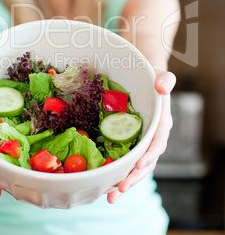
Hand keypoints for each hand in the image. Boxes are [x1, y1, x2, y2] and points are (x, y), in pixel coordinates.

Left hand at [107, 70, 175, 203]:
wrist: (146, 80)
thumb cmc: (153, 78)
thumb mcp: (160, 75)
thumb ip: (165, 79)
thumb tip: (163, 86)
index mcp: (161, 123)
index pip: (158, 141)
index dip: (150, 154)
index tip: (139, 165)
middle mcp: (152, 136)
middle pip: (147, 161)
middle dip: (134, 177)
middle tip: (120, 189)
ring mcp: (141, 142)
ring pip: (136, 167)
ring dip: (125, 182)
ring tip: (111, 196)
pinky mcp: (131, 143)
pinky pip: (126, 161)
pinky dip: (118, 174)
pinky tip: (106, 184)